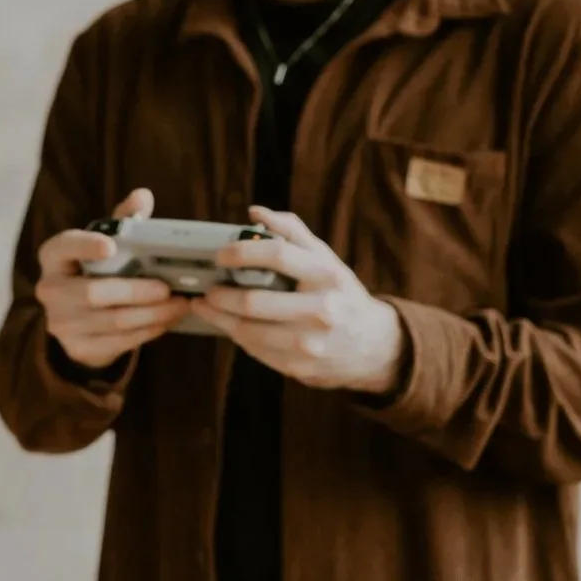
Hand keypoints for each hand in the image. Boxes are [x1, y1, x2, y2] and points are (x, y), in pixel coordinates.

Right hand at [34, 188, 192, 371]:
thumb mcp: (105, 244)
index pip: (64, 246)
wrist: (76, 320)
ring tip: (179, 305)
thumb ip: (123, 220)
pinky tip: (166, 321)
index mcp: (54, 257)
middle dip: (136, 291)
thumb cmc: (95, 270)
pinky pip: (119, 341)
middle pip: (93, 293)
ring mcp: (61, 323)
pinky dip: (147, 331)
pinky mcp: (77, 348)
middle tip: (168, 288)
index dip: (85, 246)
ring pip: (112, 321)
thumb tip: (142, 196)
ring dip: (151, 314)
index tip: (110, 246)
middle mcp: (50, 290)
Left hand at [191, 206, 407, 393]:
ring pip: (249, 331)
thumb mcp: (326, 258)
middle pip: (255, 301)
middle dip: (221, 294)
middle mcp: (322, 309)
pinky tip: (227, 325)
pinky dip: (236, 336)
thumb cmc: (341, 293)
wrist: (374, 346)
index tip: (221, 255)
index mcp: (327, 274)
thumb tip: (255, 213)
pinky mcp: (300, 367)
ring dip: (219, 317)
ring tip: (207, 305)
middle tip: (209, 287)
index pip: (278, 255)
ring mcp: (310, 343)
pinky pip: (256, 351)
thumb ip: (292, 232)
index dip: (242, 252)